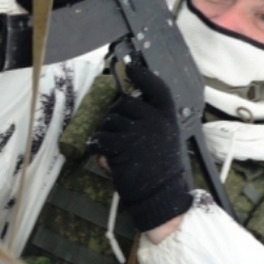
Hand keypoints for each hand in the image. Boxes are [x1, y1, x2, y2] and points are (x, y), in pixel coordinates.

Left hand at [91, 63, 193, 232]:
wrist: (161, 196)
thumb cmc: (161, 170)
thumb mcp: (165, 139)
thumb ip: (151, 122)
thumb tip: (124, 110)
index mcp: (168, 118)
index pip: (157, 88)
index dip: (142, 76)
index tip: (129, 67)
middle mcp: (154, 121)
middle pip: (124, 103)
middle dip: (114, 115)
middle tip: (115, 132)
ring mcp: (138, 133)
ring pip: (109, 121)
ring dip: (105, 132)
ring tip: (111, 149)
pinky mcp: (121, 146)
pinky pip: (100, 138)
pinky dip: (95, 145)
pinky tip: (100, 154)